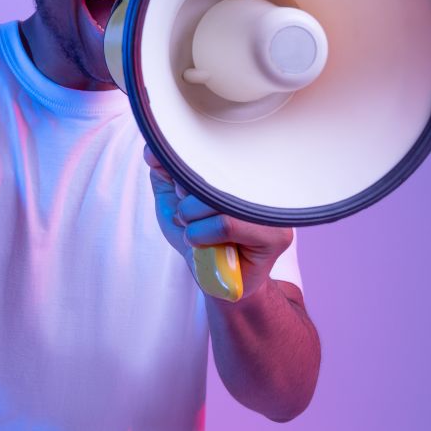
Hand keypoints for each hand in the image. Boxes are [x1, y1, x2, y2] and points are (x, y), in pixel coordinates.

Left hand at [144, 145, 292, 300]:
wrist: (215, 281)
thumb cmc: (199, 240)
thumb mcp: (173, 201)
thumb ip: (163, 172)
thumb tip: (153, 148)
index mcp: (242, 173)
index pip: (211, 155)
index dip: (184, 175)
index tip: (179, 193)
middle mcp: (263, 186)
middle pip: (212, 176)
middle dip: (186, 202)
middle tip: (188, 219)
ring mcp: (274, 210)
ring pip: (217, 202)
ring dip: (192, 222)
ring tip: (197, 234)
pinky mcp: (277, 236)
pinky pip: (225, 224)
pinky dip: (202, 235)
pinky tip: (204, 245)